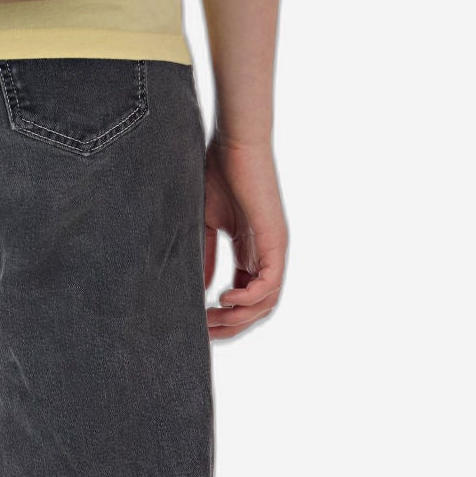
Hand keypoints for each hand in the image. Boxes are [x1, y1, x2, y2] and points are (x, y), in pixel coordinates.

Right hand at [203, 133, 287, 338]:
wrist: (235, 143)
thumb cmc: (219, 173)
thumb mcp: (207, 223)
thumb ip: (206, 256)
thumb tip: (203, 290)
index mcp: (252, 252)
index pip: (247, 298)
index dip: (226, 316)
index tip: (200, 325)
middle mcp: (268, 255)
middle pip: (258, 308)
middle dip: (232, 325)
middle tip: (205, 333)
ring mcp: (274, 249)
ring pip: (266, 302)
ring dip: (239, 317)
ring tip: (212, 318)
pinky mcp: (275, 241)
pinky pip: (270, 284)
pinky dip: (249, 298)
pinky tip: (224, 298)